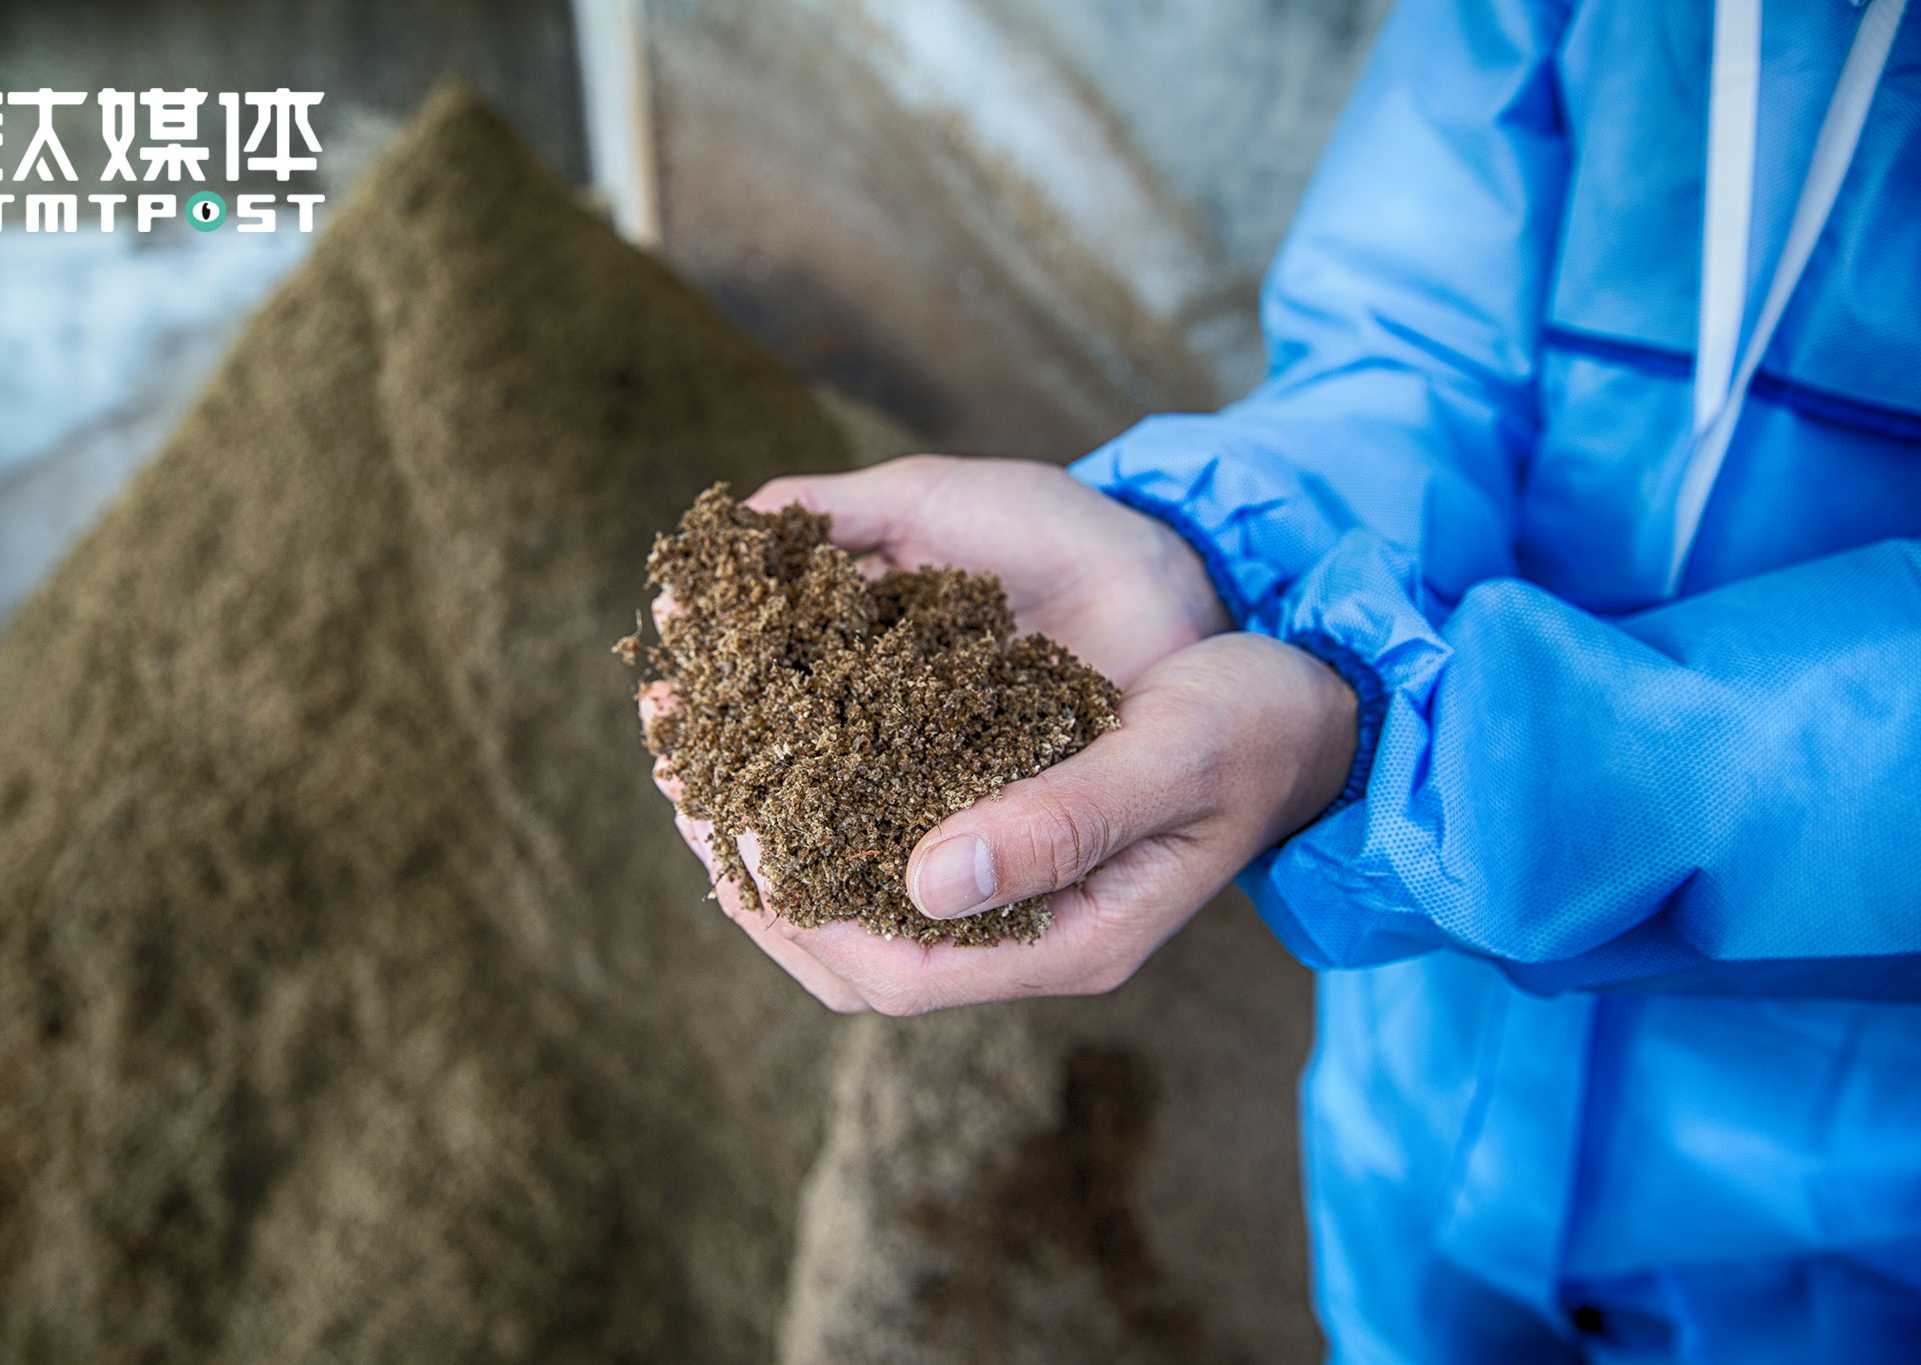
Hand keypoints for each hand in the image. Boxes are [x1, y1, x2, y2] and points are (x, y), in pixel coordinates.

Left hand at [642, 456, 1357, 1013]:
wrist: (1307, 711)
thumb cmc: (1250, 729)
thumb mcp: (1174, 760)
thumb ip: (1066, 822)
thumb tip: (925, 878)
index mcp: (1067, 941)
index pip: (898, 974)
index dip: (801, 917)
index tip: (734, 839)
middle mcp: (1020, 932)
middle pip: (849, 950)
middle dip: (752, 879)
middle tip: (679, 787)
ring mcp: (1002, 888)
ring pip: (850, 899)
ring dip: (766, 840)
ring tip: (694, 759)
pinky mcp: (992, 831)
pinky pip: (874, 843)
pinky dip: (811, 802)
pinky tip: (770, 738)